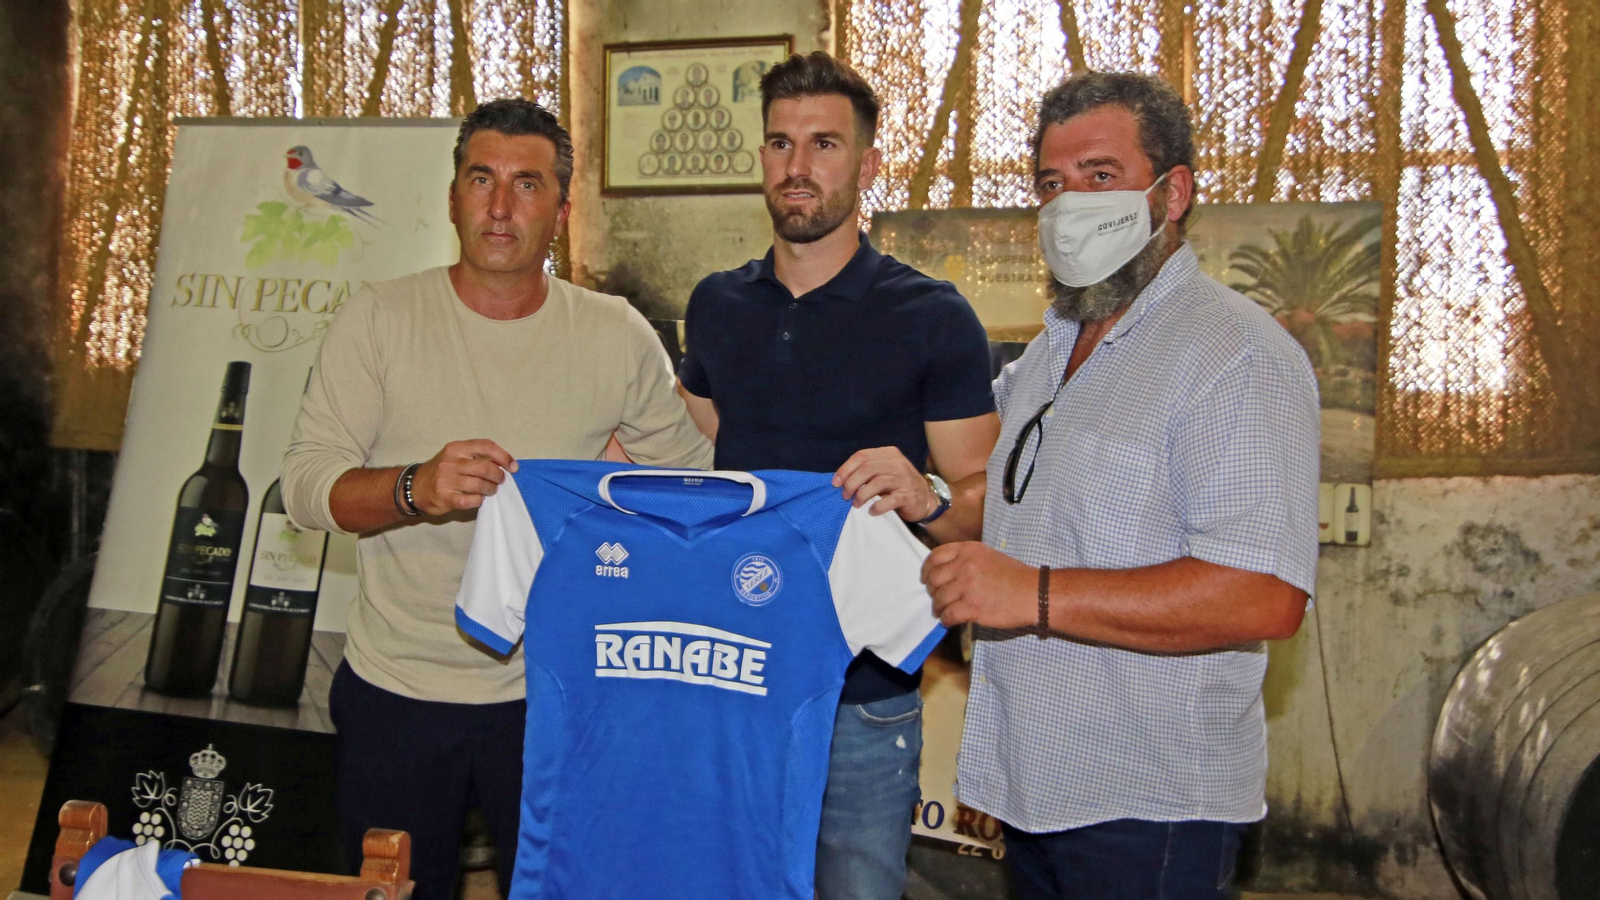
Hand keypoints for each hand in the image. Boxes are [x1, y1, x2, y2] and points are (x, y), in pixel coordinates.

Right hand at [410, 439, 516, 514]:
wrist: (414, 487)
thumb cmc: (441, 470)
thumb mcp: (455, 456)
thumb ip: (475, 456)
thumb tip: (504, 463)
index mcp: (456, 448)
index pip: (485, 446)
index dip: (503, 456)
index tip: (513, 466)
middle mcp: (450, 462)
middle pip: (485, 467)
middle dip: (498, 476)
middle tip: (500, 480)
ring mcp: (446, 481)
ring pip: (480, 485)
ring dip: (491, 489)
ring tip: (491, 490)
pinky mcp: (445, 498)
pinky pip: (471, 500)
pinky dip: (479, 500)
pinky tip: (478, 498)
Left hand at [832, 447, 936, 520]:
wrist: (925, 499)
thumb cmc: (897, 485)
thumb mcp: (883, 472)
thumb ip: (866, 471)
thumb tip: (840, 480)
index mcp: (889, 453)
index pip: (862, 456)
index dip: (846, 469)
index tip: (835, 483)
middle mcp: (898, 463)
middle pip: (867, 468)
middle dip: (851, 483)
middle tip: (845, 496)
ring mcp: (905, 479)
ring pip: (877, 483)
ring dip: (862, 495)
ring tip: (856, 504)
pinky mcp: (909, 496)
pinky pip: (890, 500)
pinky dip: (877, 507)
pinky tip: (871, 511)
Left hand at [921, 541, 1036, 628]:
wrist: (1034, 593)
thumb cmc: (1014, 576)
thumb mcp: (988, 556)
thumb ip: (966, 560)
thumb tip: (945, 573)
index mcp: (968, 550)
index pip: (935, 556)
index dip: (927, 569)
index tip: (926, 578)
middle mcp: (965, 565)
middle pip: (934, 578)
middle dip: (931, 590)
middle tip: (936, 597)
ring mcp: (967, 586)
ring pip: (939, 598)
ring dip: (938, 607)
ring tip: (942, 611)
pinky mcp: (972, 607)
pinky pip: (948, 614)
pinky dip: (945, 619)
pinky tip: (949, 620)